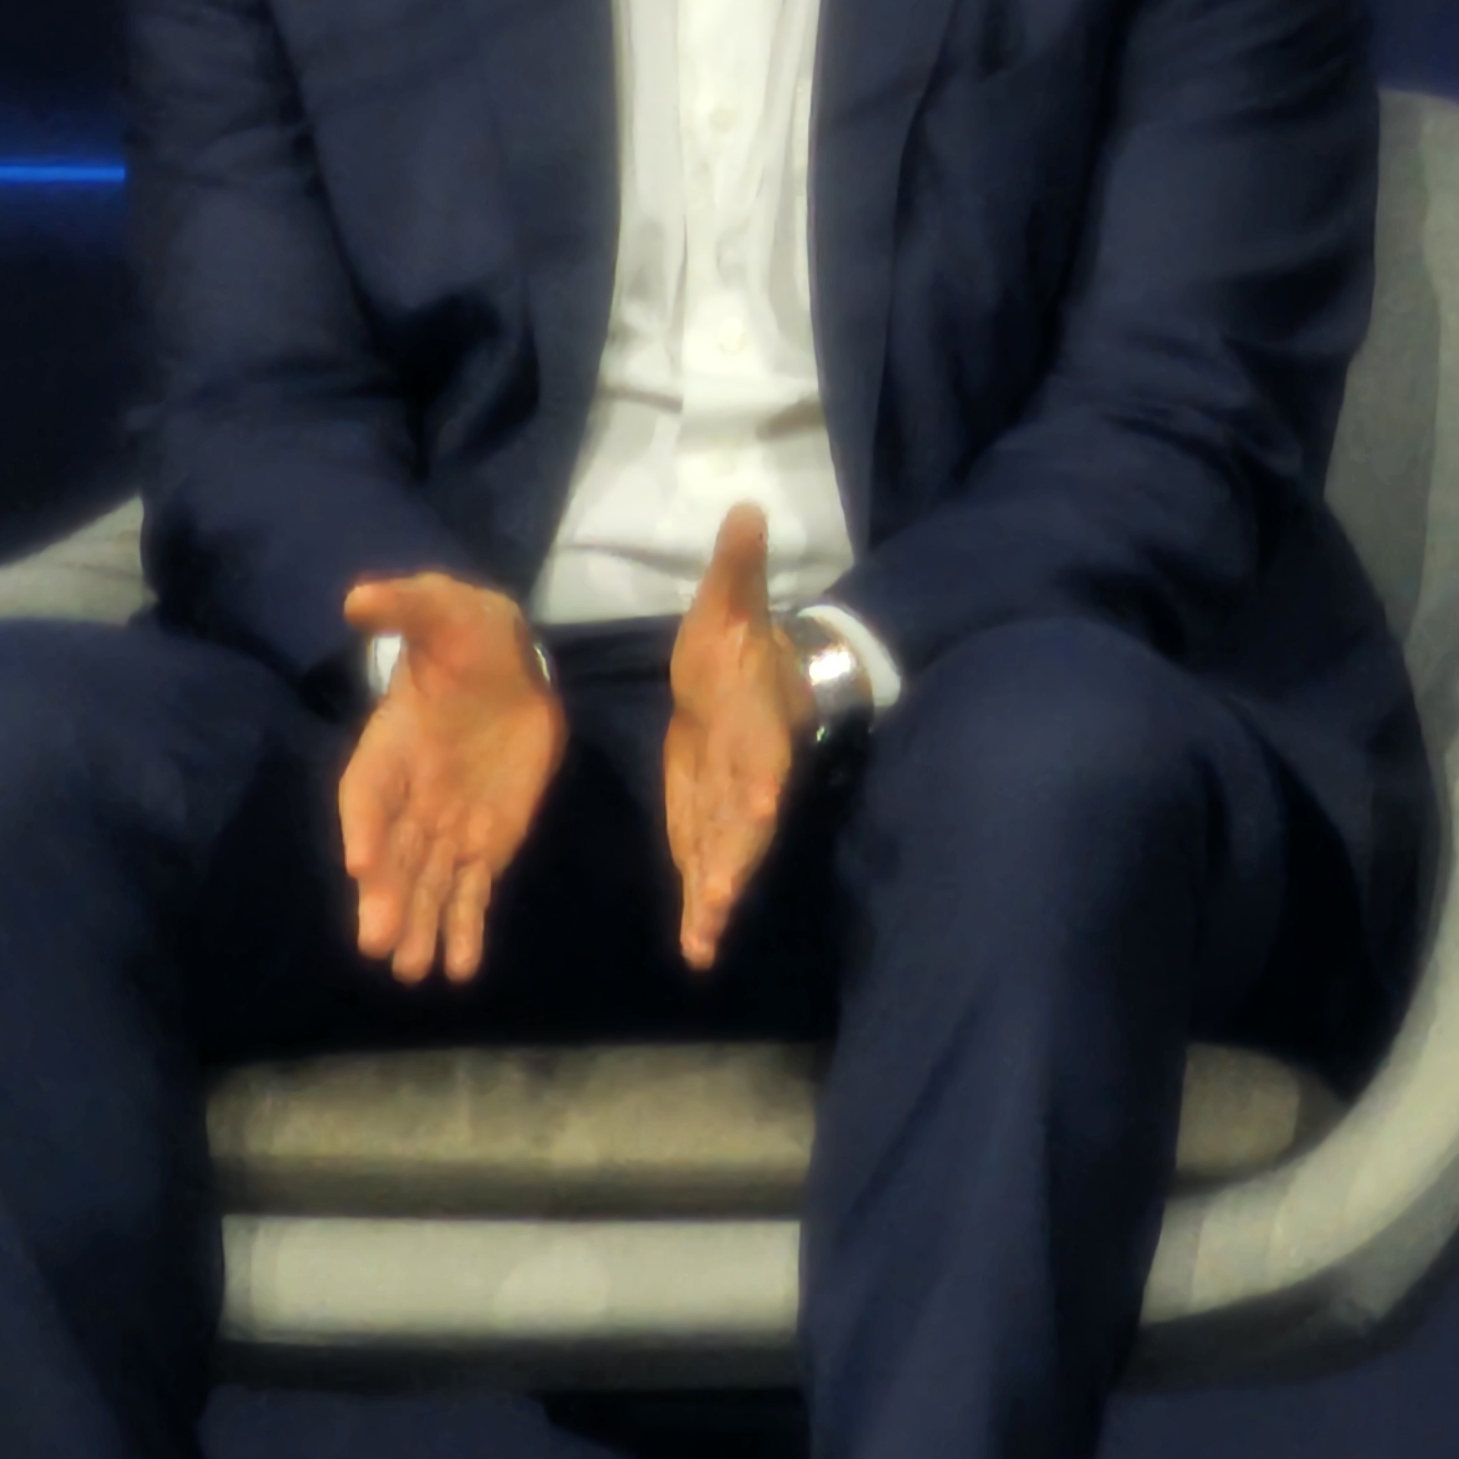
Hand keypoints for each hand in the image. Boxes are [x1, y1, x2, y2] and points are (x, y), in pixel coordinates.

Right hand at [337, 574, 564, 984]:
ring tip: (410, 971)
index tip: (361, 862)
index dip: (364, 827)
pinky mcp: (486, 840)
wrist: (509, 659)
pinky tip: (460, 967)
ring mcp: (446, 823)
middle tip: (378, 943)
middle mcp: (409, 795)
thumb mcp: (439, 606)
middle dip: (386, 897)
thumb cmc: (465, 630)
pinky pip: (473, 889)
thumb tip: (360, 599)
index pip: (368, 793)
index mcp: (388, 744)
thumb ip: (405, 605)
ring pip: (428, 882)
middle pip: (393, 854)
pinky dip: (466, 926)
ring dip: (419, 924)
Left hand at [664, 506, 811, 970]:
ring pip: (729, 854)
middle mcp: (752, 769)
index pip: (763, 746)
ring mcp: (732, 801)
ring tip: (703, 944)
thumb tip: (744, 510)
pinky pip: (709, 863)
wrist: (760, 678)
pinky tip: (695, 948)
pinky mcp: (710, 818)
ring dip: (717, 896)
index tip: (760, 797)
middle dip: (735, 857)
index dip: (761, 771)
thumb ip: (738, 565)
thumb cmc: (743, 637)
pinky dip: (705, 903)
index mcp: (757, 718)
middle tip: (721, 898)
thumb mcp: (734, 598)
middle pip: (748, 819)